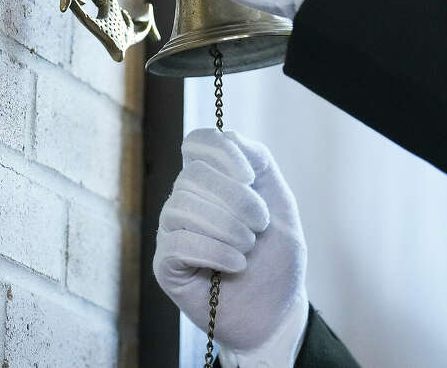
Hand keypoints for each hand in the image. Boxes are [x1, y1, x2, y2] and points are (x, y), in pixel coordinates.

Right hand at [153, 128, 308, 363]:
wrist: (276, 309)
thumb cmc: (277, 255)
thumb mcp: (280, 199)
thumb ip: (259, 160)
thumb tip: (227, 138)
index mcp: (213, 179)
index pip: (197, 142)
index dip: (222, 153)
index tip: (251, 177)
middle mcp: (186, 199)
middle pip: (193, 174)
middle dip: (237, 199)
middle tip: (260, 225)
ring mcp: (172, 231)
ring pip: (182, 206)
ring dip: (228, 228)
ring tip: (248, 248)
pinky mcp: (166, 264)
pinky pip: (178, 242)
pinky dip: (215, 252)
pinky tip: (236, 265)